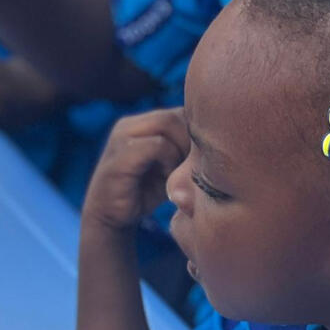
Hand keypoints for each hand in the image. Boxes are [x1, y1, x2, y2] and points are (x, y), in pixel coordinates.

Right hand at [83, 108, 188, 232]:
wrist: (109, 217)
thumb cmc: (144, 192)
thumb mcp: (169, 166)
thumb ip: (184, 148)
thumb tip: (219, 138)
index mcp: (140, 124)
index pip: (179, 112)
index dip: (195, 133)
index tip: (200, 159)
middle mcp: (129, 125)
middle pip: (174, 115)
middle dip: (190, 140)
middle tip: (192, 167)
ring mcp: (121, 137)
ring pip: (166, 124)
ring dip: (181, 149)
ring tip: (179, 172)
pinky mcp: (120, 156)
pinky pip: (156, 145)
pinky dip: (169, 160)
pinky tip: (167, 178)